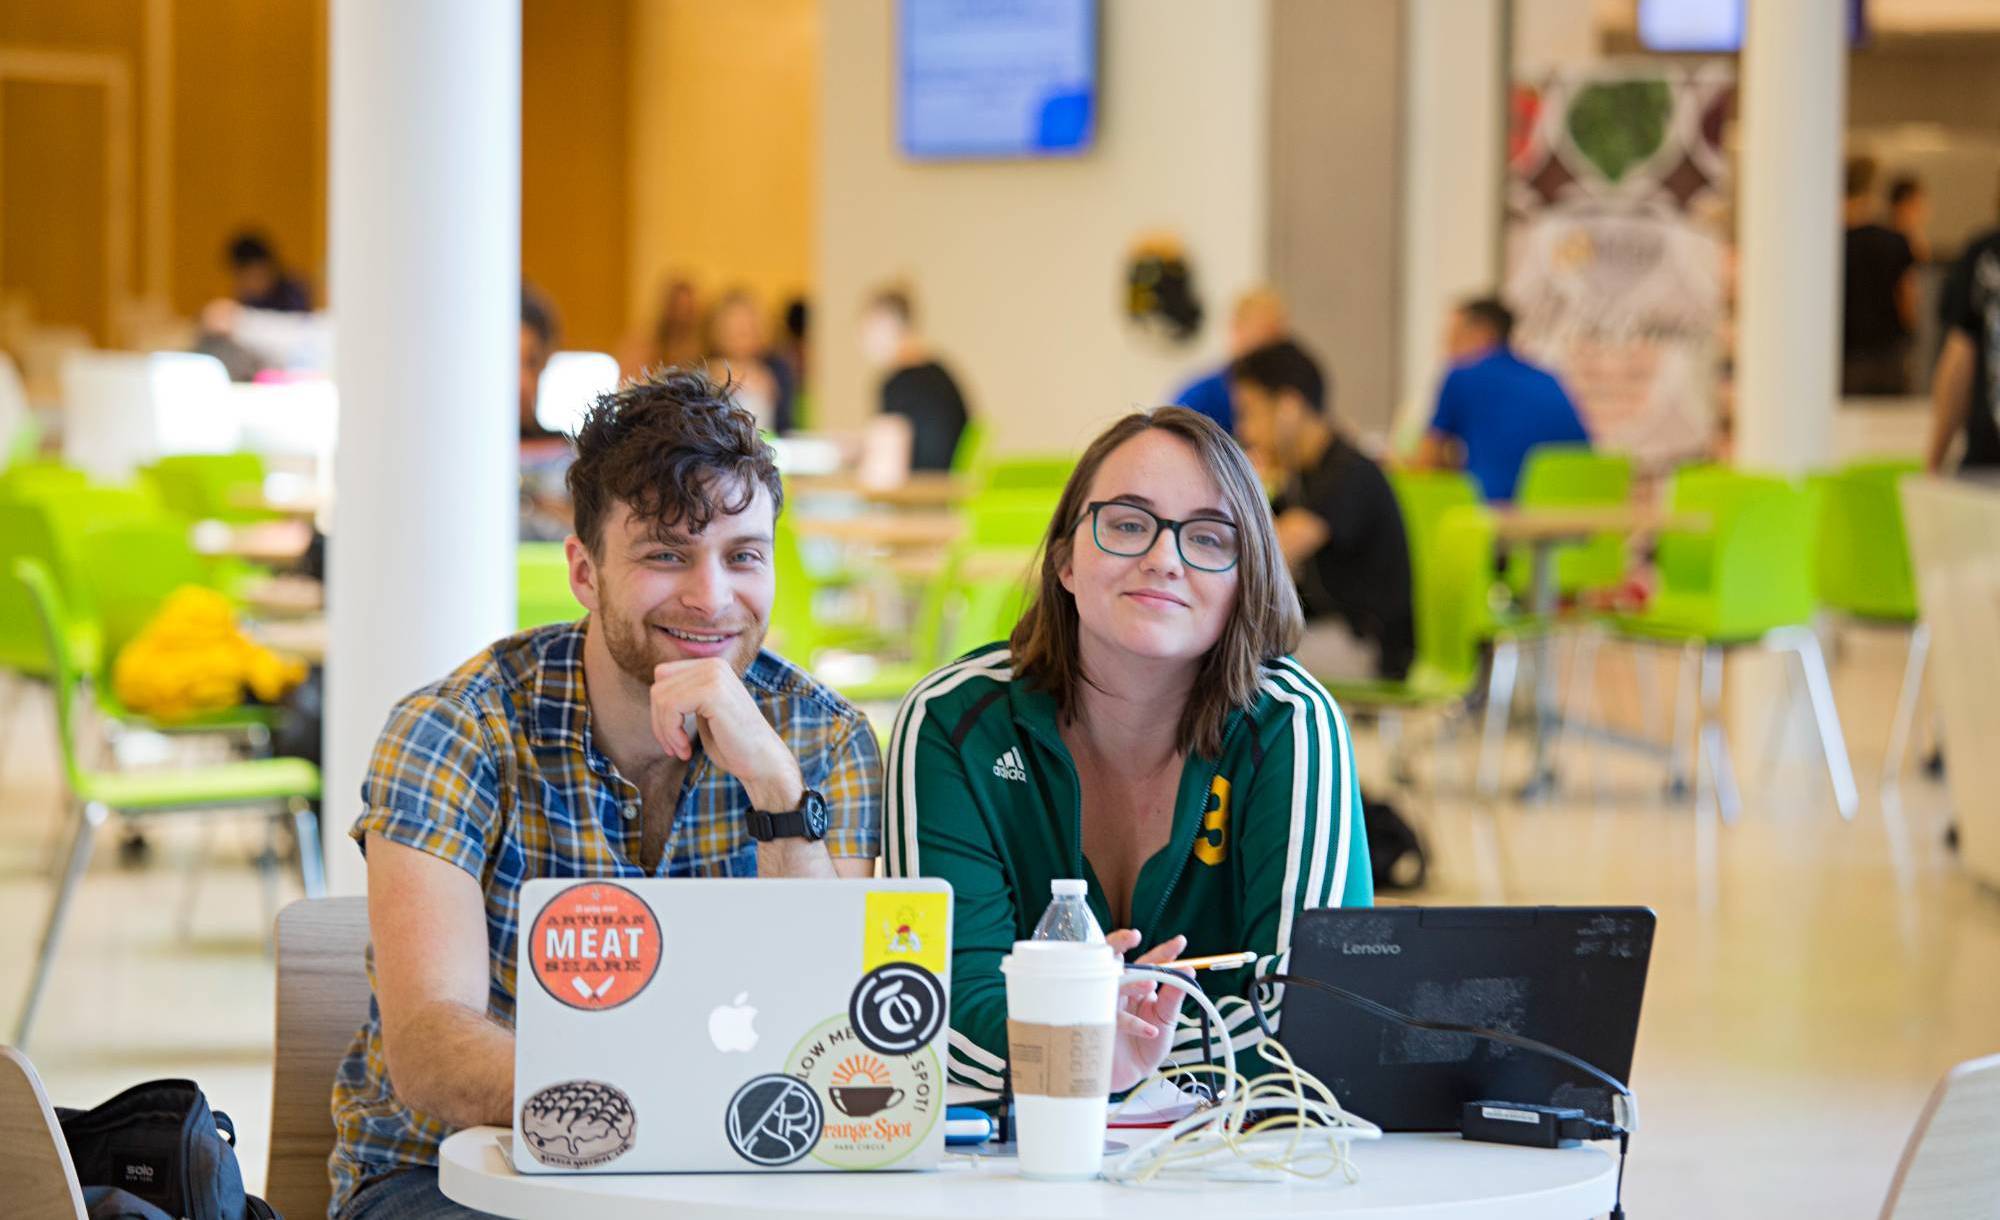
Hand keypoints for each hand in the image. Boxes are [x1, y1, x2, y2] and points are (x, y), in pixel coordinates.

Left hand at [649, 658, 801, 810]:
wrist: (761, 761)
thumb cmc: (731, 743)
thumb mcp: (702, 712)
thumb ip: (683, 697)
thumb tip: (656, 692)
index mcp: (711, 666)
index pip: (663, 676)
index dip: (660, 709)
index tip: (672, 736)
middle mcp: (713, 664)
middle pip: (658, 686)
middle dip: (659, 721)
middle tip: (674, 747)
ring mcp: (714, 674)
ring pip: (661, 697)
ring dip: (665, 731)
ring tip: (681, 750)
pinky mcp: (712, 691)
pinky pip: (670, 707)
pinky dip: (671, 732)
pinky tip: (686, 749)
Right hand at [1105, 930, 1188, 1092]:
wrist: (1131, 1077)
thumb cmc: (1147, 1047)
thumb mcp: (1166, 1019)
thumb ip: (1174, 996)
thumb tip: (1189, 970)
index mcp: (1137, 985)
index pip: (1150, 961)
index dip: (1164, 951)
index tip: (1180, 942)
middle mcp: (1118, 990)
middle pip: (1114, 958)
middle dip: (1121, 943)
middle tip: (1134, 936)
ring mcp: (1104, 1005)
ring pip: (1110, 982)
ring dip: (1130, 980)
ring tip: (1150, 987)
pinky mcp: (1097, 1024)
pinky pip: (1113, 1017)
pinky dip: (1134, 1023)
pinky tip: (1151, 1031)